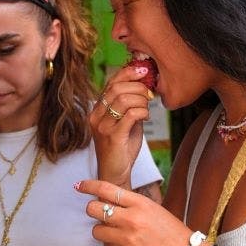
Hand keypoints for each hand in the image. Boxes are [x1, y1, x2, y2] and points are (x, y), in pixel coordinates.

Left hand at [76, 178, 195, 245]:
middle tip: (101, 216)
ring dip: (104, 233)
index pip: (107, 189)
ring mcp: (128, 239)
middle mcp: (132, 219)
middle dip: (94, 211)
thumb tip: (108, 203)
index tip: (79, 186)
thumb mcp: (155, 211)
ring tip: (119, 236)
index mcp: (141, 204)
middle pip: (93, 209)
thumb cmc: (173, 234)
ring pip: (97, 232)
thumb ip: (133, 206)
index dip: (89, 186)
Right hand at [89, 61, 153, 186]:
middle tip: (149, 94)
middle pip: (117, 88)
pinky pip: (131, 114)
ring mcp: (103, 126)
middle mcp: (96, 116)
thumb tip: (144, 88)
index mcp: (97, 111)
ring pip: (124, 99)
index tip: (143, 71)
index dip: (127, 73)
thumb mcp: (125, 123)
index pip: (110, 83)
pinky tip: (145, 117)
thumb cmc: (122, 148)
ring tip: (147, 108)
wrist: (115, 174)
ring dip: (142, 101)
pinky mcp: (113, 136)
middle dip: (138, 87)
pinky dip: (142, 112)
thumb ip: (130, 106)